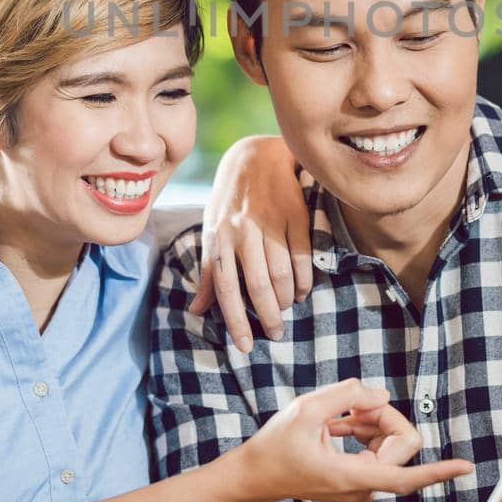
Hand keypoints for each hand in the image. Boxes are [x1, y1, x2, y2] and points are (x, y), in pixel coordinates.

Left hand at [194, 135, 311, 350]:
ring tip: (286, 311)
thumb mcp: (211, 231)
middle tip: (275, 334)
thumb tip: (197, 311)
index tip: (243, 346)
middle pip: (258, 286)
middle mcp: (243, 232)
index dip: (235, 320)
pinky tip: (302, 290)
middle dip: (268, 316)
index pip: (226, 288)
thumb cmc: (229, 200)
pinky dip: (304, 280)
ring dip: (286, 300)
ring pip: (282, 274)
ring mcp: (271, 223)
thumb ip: (208, 272)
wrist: (255, 155)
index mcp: (220, 238)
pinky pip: (301, 256)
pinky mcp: (295, 214)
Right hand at [238, 379, 471, 501]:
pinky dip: (361, 429)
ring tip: (337, 417)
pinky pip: (376, 447)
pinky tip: (336, 424)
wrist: (254, 476)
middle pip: (401, 442)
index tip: (467, 467)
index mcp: (352, 476)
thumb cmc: (275, 446)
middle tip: (350, 406)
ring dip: (369, 421)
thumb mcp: (305, 408)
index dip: (439, 471)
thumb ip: (347, 396)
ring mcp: (361, 485)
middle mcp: (363, 486)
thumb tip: (382, 395)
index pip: (407, 476)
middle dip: (383, 417)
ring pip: (389, 442)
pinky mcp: (357, 479)